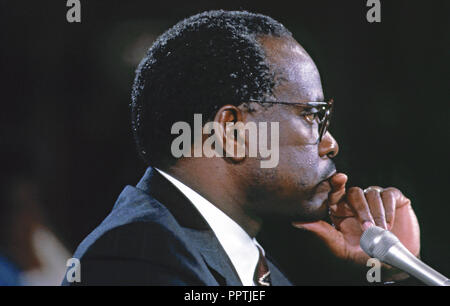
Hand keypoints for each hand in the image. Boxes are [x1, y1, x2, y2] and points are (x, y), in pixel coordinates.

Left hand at [292, 173, 419, 280]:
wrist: (392, 263)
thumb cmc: (363, 257)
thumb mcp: (339, 247)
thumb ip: (321, 231)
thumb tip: (296, 222)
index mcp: (340, 210)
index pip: (335, 191)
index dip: (335, 183)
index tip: (339, 179)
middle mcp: (355, 202)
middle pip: (354, 192)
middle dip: (361, 210)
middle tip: (367, 229)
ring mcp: (373, 198)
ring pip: (372, 193)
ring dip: (376, 213)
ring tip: (380, 232)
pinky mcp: (393, 198)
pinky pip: (388, 194)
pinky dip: (389, 209)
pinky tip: (389, 224)